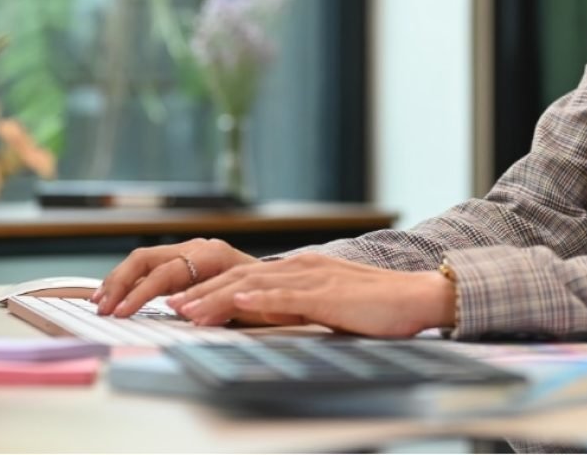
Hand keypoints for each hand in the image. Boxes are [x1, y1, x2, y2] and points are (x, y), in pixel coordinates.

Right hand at [93, 238, 257, 315]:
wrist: (280, 283)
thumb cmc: (266, 294)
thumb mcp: (246, 302)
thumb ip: (216, 304)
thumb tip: (180, 311)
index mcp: (212, 255)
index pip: (166, 272)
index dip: (141, 292)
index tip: (122, 312)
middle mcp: (197, 248)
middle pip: (147, 258)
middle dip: (121, 283)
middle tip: (103, 308)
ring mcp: (189, 251)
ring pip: (144, 260)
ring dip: (118, 280)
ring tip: (100, 301)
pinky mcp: (183, 261)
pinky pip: (150, 266)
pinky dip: (129, 280)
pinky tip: (115, 294)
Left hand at [167, 253, 455, 336]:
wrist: (416, 296)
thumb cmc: (377, 306)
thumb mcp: (330, 304)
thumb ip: (302, 306)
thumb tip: (273, 319)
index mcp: (302, 269)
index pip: (246, 279)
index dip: (211, 291)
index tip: (183, 303)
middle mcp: (302, 267)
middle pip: (241, 279)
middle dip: (202, 294)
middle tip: (170, 307)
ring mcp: (314, 278)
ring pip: (254, 286)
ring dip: (217, 298)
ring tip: (188, 311)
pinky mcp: (328, 294)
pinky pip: (286, 296)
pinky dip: (257, 297)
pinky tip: (237, 300)